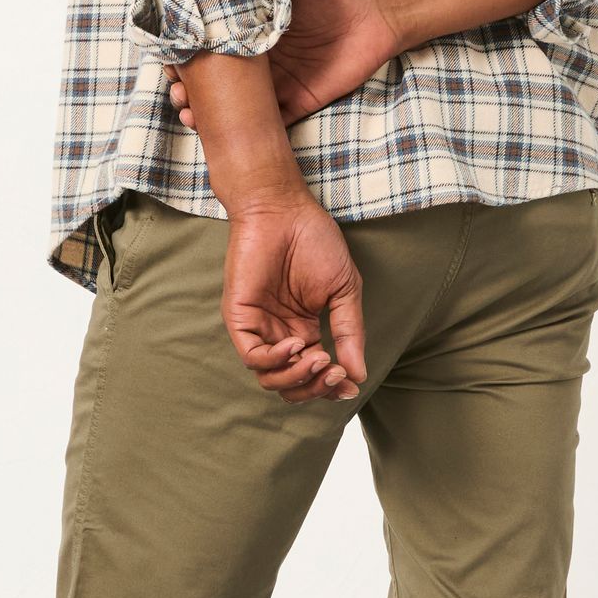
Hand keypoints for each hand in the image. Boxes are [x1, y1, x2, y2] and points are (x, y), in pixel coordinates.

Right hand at [168, 0, 399, 131]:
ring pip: (238, 105)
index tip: (171, 62)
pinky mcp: (298, 101)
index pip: (213, 46)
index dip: (190, 55)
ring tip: (190, 117)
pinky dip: (248, 131)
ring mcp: (278, 82)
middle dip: (192, 90)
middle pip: (219, 81)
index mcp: (253, 29)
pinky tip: (226, 134)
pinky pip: (271, 121)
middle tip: (178, 95)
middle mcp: (260, 58)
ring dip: (211, 115)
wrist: (376, 11)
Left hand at [222, 187, 366, 404]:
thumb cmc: (314, 242)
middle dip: (315, 387)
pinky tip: (297, 344)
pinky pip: (252, 356)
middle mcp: (279, 334)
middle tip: (336, 373)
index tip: (351, 384)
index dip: (331, 387)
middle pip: (291, 384)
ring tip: (320, 359)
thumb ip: (349, 333)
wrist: (284, 210)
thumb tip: (358, 375)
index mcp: (303, 330)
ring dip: (298, 377)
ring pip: (270, 378)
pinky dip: (276, 359)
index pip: (314, 374)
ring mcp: (258, 328)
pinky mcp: (239, 318)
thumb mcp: (344, 291)